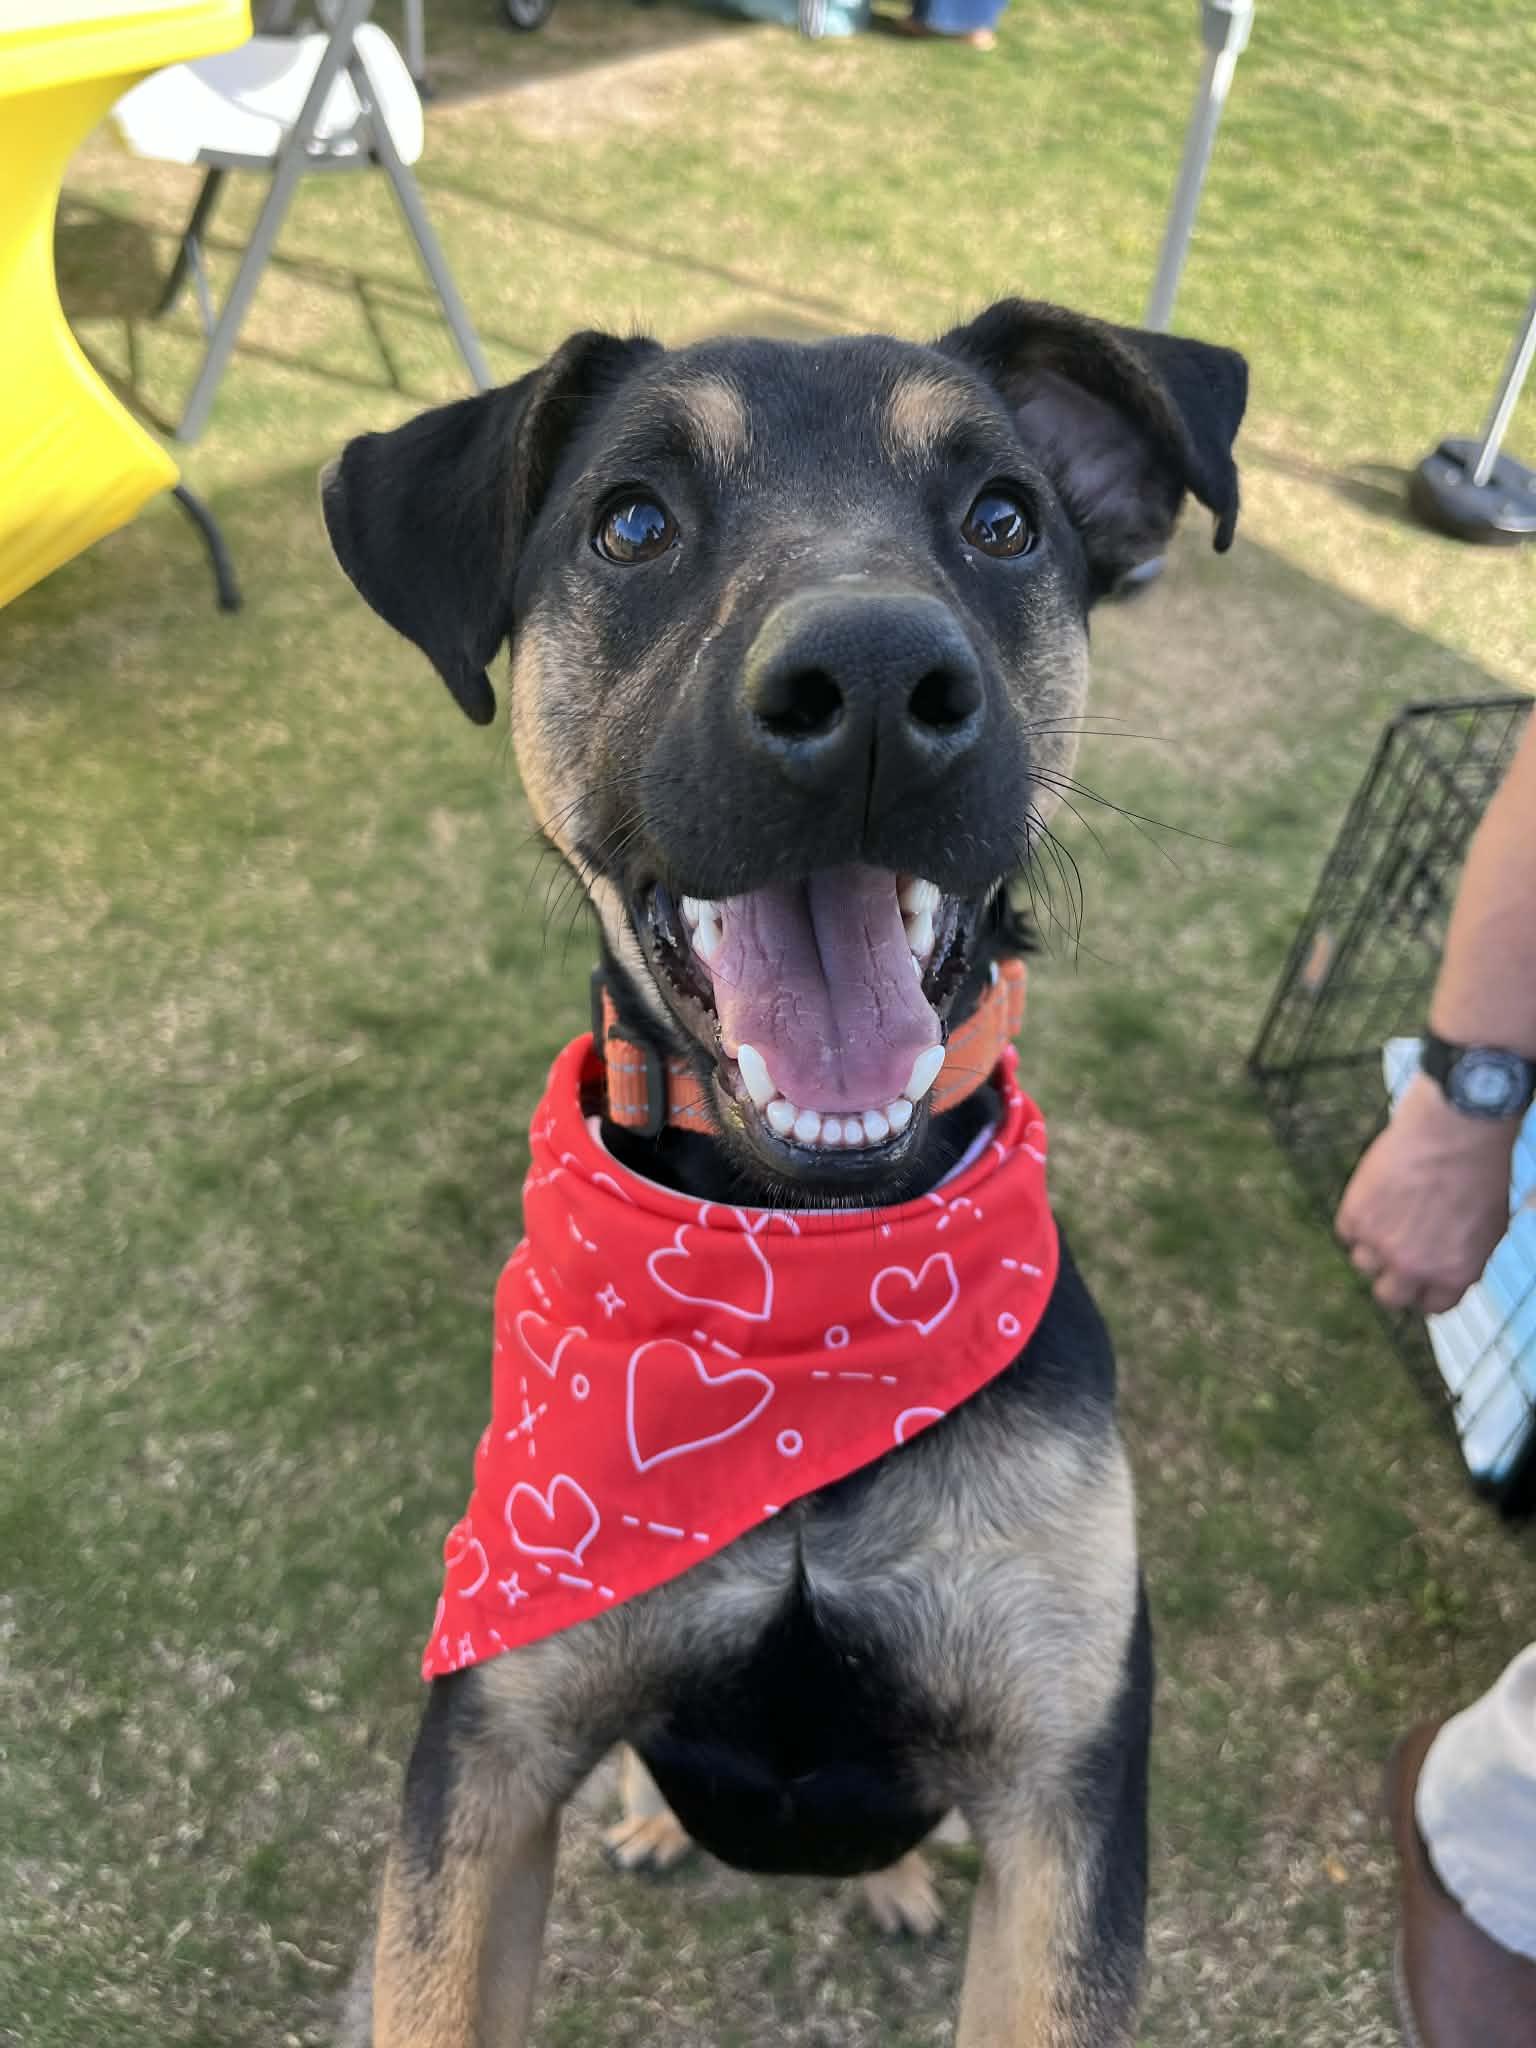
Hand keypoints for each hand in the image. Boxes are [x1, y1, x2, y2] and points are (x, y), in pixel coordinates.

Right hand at [1335, 1074, 1516, 1314]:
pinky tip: (1376, 1195)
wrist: (1454, 1131)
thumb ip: (1462, 1258)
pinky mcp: (1356, 1214)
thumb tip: (1443, 1270)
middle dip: (1394, 1277)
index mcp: (1453, 1274)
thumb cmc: (1479, 1172)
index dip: (1426, 1287)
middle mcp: (1415, 1267)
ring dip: (1372, 1244)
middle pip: (1389, 1296)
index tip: (1421, 1273)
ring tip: (1389, 1212)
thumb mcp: (1488, 1228)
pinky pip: (1347, 1231)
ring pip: (1363, 1262)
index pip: (1431, 1306)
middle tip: (1396, 1251)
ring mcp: (1381, 1243)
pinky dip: (1357, 1217)